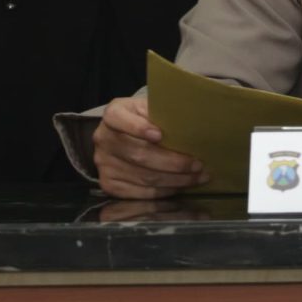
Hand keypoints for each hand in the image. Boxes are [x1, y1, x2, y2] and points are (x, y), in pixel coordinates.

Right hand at [90, 95, 207, 198]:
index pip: (118, 119)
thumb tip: (192, 125)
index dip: (138, 128)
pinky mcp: (109, 184)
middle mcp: (103, 139)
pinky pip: (139, 192)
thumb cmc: (144, 120)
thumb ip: (163, 114)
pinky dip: (163, 191)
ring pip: (143, 176)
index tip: (159, 135)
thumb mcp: (150, 109)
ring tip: (197, 178)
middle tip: (197, 165)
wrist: (123, 137)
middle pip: (139, 154)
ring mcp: (104, 163)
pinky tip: (179, 187)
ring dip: (174, 180)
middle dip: (173, 162)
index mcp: (113, 114)